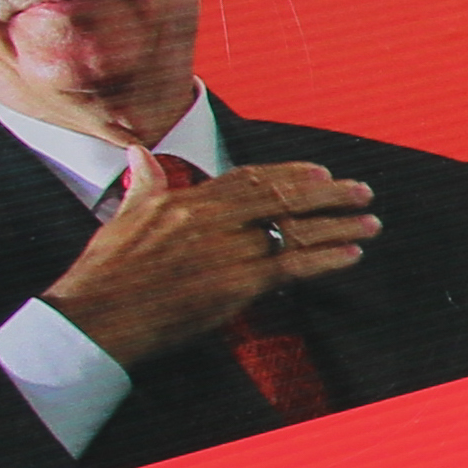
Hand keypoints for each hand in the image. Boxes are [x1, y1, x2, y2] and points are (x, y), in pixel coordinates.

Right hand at [35, 147, 379, 368]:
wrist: (96, 315)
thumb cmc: (106, 272)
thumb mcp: (124, 216)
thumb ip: (144, 184)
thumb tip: (139, 153)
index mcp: (189, 200)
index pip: (250, 178)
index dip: (290, 174)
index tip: (321, 173)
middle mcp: (213, 219)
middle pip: (282, 198)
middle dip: (327, 194)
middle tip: (362, 191)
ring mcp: (227, 251)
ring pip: (294, 231)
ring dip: (338, 226)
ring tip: (371, 222)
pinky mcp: (235, 285)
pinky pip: (291, 267)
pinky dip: (325, 260)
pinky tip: (351, 255)